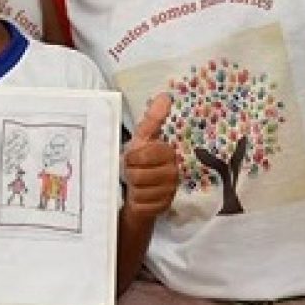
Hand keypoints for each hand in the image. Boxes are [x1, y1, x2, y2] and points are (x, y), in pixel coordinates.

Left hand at [121, 94, 177, 224]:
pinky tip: (138, 197)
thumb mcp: (142, 138)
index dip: (134, 156)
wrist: (138, 190)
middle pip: (140, 174)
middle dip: (130, 172)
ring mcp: (169, 192)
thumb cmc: (139, 160)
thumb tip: (165, 96)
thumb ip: (152, 119)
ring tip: (134, 182)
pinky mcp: (163, 208)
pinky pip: (142, 205)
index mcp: (170, 154)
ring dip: (132, 186)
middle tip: (131, 170)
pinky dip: (136, 201)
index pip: (150, 154)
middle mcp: (174, 173)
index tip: (131, 157)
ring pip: (140, 190)